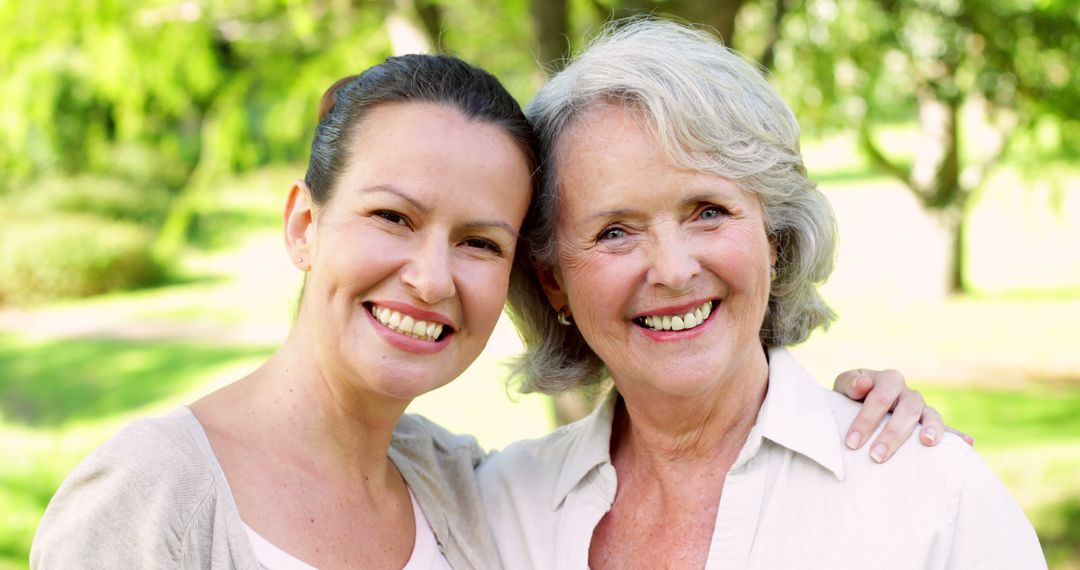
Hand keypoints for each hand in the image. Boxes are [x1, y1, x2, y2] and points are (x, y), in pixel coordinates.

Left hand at [833, 369, 974, 462]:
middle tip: (876, 456)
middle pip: (907, 409)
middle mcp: (908, 393)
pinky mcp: (930, 424)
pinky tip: (967, 444)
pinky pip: (948, 429)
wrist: (858, 404)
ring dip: (931, 429)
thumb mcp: (843, 387)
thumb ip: (850, 383)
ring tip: (928, 442)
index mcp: (888, 380)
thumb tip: (864, 384)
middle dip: (892, 433)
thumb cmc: (850, 397)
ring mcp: (922, 408)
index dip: (866, 419)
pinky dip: (957, 436)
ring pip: (931, 415)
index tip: (852, 442)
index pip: (880, 396)